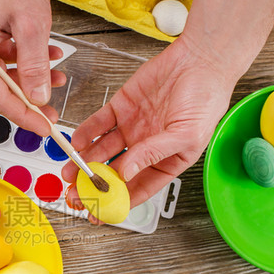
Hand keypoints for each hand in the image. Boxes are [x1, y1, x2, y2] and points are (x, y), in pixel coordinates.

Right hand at [0, 0, 63, 135]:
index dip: (23, 116)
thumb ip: (36, 65)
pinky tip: (44, 54)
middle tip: (50, 108)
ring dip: (26, 79)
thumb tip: (38, 97)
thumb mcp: (32, 23)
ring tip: (55, 74)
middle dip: (24, 101)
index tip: (44, 126)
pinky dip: (19, 61)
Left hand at [61, 37, 234, 206]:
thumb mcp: (185, 135)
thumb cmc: (205, 99)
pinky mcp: (121, 108)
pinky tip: (76, 142)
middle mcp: (145, 148)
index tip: (98, 213)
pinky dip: (86, 133)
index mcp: (166, 162)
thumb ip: (152, 155)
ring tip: (69, 172)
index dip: (117, 202)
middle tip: (76, 193)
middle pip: (114, 173)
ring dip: (84, 162)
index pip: (138, 188)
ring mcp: (132, 128)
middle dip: (93, 184)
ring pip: (102, 151)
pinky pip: (98, 124)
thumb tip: (125, 174)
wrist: (200, 60)